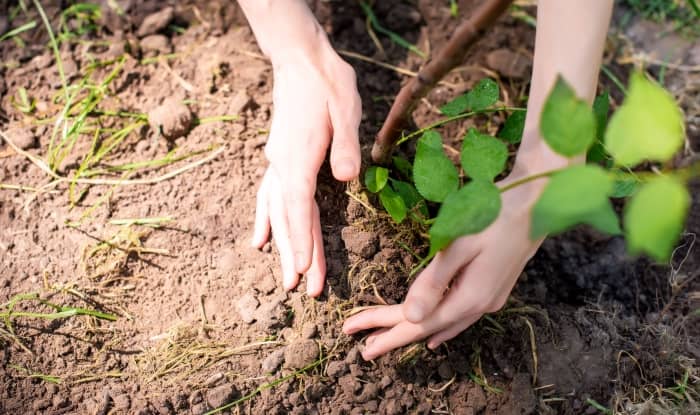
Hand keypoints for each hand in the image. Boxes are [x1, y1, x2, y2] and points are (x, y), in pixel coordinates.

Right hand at [251, 46, 361, 296]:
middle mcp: (282, 164)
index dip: (302, 241)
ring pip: (276, 211)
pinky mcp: (280, 159)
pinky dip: (266, 221)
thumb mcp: (346, 108)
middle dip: (296, 254)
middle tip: (300, 289)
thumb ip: (346, 145)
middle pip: (288, 217)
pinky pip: (269, 197)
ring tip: (285, 277)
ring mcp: (277, 162)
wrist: (300, 60)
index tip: (304, 270)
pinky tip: (260, 239)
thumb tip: (348, 180)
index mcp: (299, 156)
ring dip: (283, 244)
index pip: (298, 207)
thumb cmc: (327, 82)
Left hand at [342, 169, 546, 359]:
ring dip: (414, 332)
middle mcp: (480, 305)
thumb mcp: (459, 244)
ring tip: (387, 341)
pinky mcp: (494, 291)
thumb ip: (433, 282)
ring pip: (444, 325)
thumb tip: (410, 317)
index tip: (353, 332)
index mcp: (469, 296)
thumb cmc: (494, 215)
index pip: (417, 323)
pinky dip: (440, 326)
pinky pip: (459, 317)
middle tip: (363, 349)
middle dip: (393, 337)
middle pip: (428, 329)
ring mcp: (490, 300)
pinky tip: (432, 335)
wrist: (539, 202)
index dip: (384, 329)